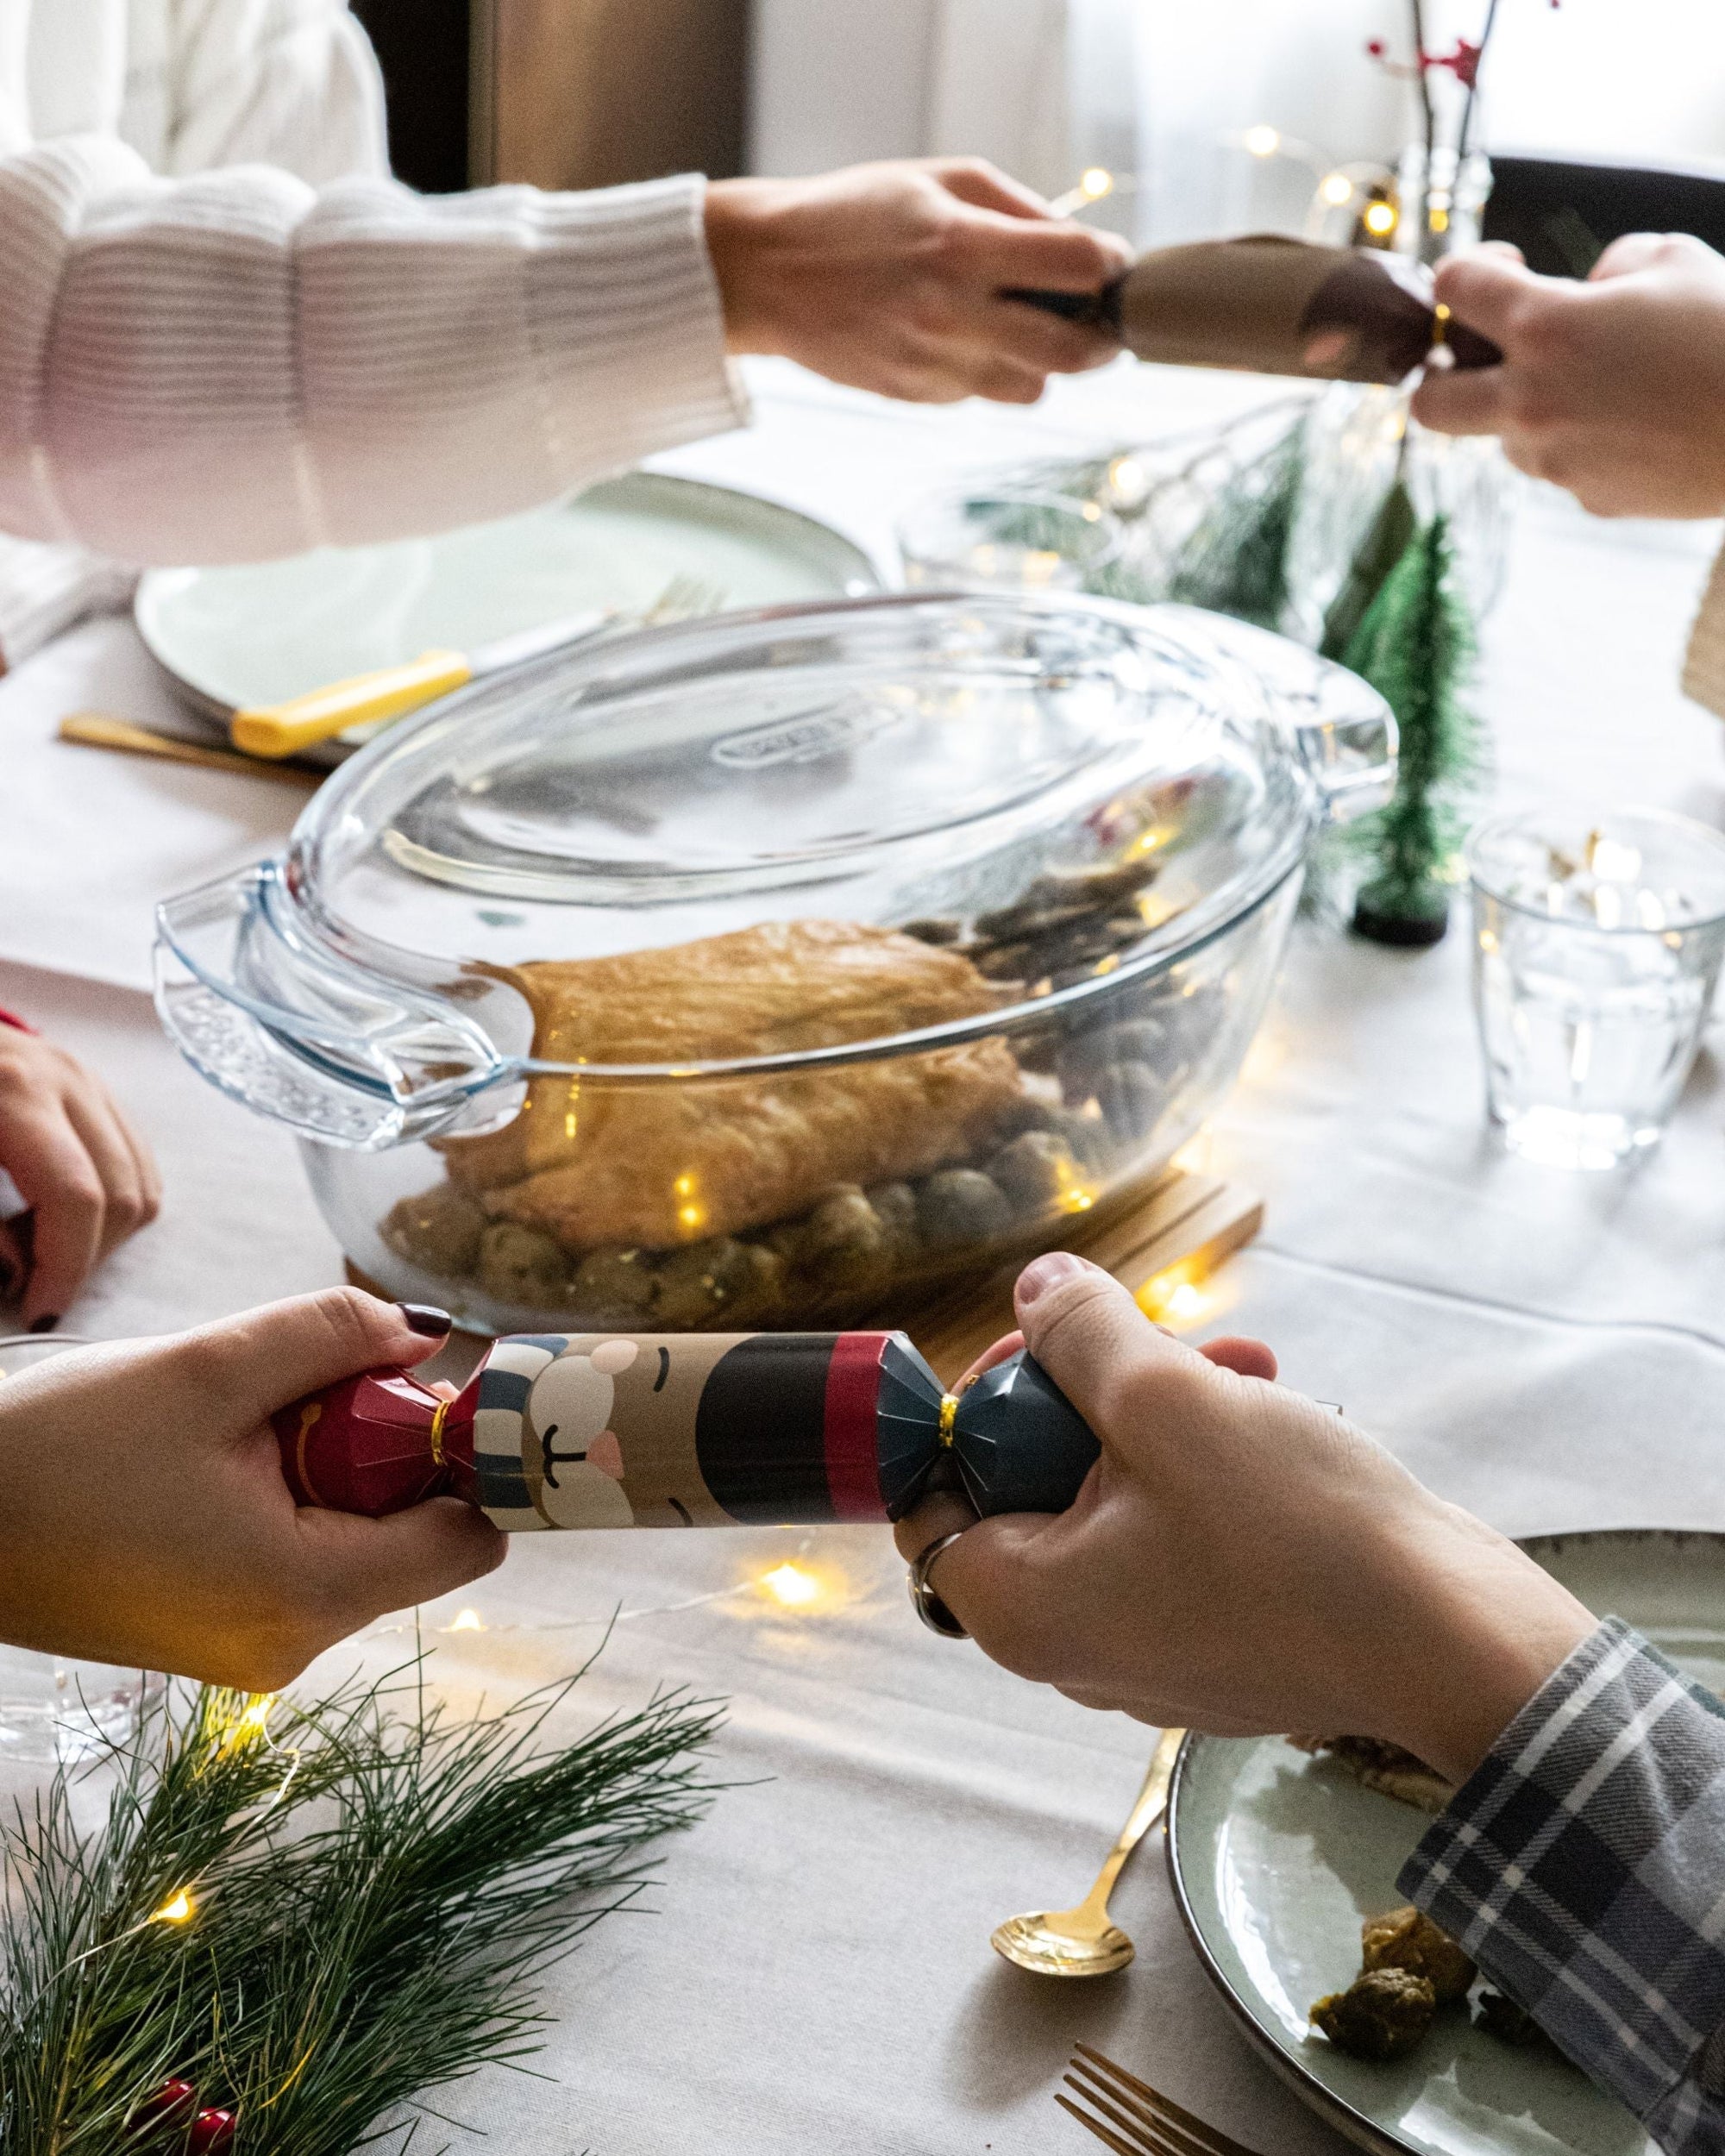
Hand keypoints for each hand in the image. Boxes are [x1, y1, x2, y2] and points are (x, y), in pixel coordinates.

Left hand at [0, 1024, 160, 1330]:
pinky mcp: (98, 1088)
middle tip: (27, 1281)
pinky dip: (110, 1209)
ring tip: (36, 1244)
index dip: (63, 1266)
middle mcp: (66, 1079)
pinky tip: (53, 1216)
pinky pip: (138, 1166)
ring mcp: (89, 1080)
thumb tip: (17, 1273)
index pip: (75, 1195)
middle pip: (120, 1196)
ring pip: (141, 1186)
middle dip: (81, 1259)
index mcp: (14, 1090)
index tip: (38, 1314)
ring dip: (99, 1238)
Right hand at [0, 1289, 501, 1686]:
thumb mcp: (208, 1369)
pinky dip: (294, 1497)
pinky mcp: (219, 1635)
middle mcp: (293, 1644)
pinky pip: (302, 1557)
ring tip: (248, 1422)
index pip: (468, 1540)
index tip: (446, 1387)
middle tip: (319, 1385)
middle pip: (416, 1537)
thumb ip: (332, 1338)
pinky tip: (223, 1459)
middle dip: (389, 1450)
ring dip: (336, 1467)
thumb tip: (429, 1330)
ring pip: (358, 1541)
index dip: (471, 1460)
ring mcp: (254, 1649)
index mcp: (307, 1594)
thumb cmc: (58, 1453)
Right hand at [704, 158, 1128, 404]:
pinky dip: (990, 369)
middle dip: (1102, 341)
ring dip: (1043, 362)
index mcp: (965, 246)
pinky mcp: (916, 395)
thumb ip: (1018, 209)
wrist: (769, 271)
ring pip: (1032, 388)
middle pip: (1072, 354)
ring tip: (1022, 327)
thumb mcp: (941, 179)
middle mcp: (954, 314)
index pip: (1079, 266)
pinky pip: (982, 394)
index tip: (1111, 263)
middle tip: (1102, 325)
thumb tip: (1080, 247)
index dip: (1111, 265)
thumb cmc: (856, 214)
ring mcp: (934, 364)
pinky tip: (961, 336)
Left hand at [894, 1254, 1594, 1784]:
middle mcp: (1070, 1645)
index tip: (1046, 1352)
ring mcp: (1148, 1648)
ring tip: (1240, 1368)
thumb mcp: (1167, 1401)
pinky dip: (1206, 1468)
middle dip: (1094, 1395)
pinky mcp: (1216, 1637)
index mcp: (1023, 1608)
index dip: (977, 1408)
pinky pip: (1175, 1532)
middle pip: (1029, 1485)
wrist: (1454, 1640)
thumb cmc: (1302, 1539)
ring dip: (1165, 1415)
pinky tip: (1267, 1412)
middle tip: (1159, 1348)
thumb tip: (1036, 1289)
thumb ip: (1081, 1336)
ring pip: (1114, 1497)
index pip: (932, 1498)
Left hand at [1412, 233, 1724, 516]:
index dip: (1466, 271)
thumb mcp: (1673, 260)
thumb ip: (1610, 268)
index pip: (1452, 289)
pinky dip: (1583, 443)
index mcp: (1546, 328)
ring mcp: (1556, 459)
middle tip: (1481, 358)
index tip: (1502, 270)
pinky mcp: (1588, 498)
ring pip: (1503, 440)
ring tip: (1599, 386)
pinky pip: (1563, 466)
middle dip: (1440, 377)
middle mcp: (1533, 401)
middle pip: (1428, 404)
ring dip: (1528, 410)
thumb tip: (1589, 288)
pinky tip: (1638, 424)